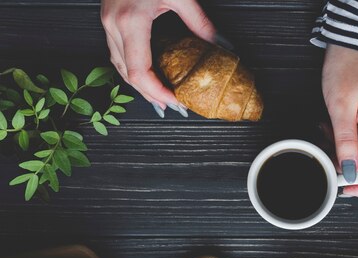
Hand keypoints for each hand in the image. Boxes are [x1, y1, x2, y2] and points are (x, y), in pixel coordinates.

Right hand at [101, 0, 215, 115]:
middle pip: (128, 75)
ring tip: (161, 99)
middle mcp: (114, 24)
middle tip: (173, 107)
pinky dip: (132, 70)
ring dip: (140, 86)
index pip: (140, 71)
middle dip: (151, 95)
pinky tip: (147, 77)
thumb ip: (200, 23)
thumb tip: (220, 46)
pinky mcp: (108, 19)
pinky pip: (117, 55)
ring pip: (119, 67)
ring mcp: (107, 22)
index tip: (176, 102)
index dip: (158, 92)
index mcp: (131, 20)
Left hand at [322, 45, 357, 197]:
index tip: (346, 188)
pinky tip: (336, 126)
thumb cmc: (348, 68)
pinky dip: (351, 139)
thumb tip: (349, 173)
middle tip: (329, 153)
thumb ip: (345, 145)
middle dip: (351, 164)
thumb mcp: (339, 110)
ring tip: (329, 132)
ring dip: (348, 150)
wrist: (355, 42)